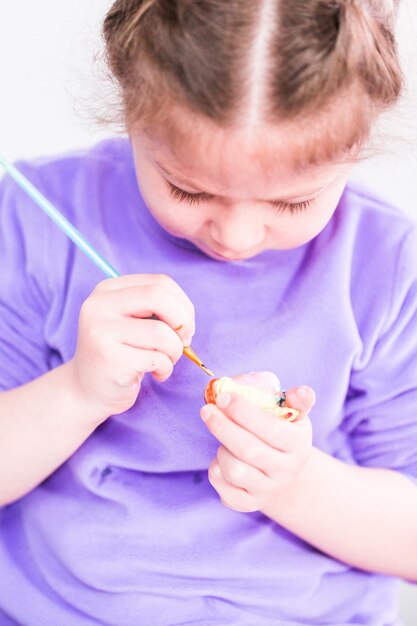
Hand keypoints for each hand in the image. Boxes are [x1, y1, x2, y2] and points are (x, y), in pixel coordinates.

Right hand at [67, 274, 194, 420]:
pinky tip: (156, 374)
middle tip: (185, 340)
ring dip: (175, 350)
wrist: (87, 391)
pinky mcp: (110, 359)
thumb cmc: (122, 354)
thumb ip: (156, 309)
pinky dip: (166, 368)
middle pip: (157, 297)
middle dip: (183, 321)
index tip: (186, 324)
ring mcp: (101, 332)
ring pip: (160, 332)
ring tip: (166, 361)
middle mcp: (99, 306)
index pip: (159, 282)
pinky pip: (156, 358)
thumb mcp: (133, 322)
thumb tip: (188, 317)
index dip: (183, 303)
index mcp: (107, 290)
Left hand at [200, 372, 315, 512]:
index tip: (223, 397)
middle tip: (206, 410)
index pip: (271, 428)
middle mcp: (286, 471)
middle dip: (223, 427)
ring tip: (223, 440)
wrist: (283, 474)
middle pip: (249, 450)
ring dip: (222, 450)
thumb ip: (297, 399)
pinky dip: (216, 469)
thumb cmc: (283, 433)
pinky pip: (222, 487)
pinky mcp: (248, 504)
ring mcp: (268, 490)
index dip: (244, 412)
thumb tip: (302, 391)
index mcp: (298, 444)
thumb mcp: (294, 415)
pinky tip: (222, 459)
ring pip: (234, 470)